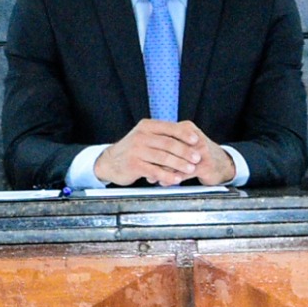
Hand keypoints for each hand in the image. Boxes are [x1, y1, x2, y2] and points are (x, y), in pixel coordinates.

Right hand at [101, 119, 220, 185]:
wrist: (110, 162)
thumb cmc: (133, 150)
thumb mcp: (145, 137)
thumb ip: (162, 136)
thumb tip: (188, 136)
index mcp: (147, 126)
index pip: (170, 128)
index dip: (185, 134)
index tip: (196, 140)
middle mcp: (141, 136)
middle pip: (168, 143)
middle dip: (185, 151)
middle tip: (197, 157)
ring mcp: (136, 150)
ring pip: (163, 157)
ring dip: (179, 164)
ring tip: (190, 169)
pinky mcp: (134, 165)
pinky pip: (154, 171)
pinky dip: (167, 175)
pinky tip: (176, 179)